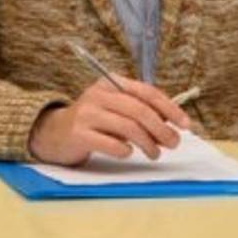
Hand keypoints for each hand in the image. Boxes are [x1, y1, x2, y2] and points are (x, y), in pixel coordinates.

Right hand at [28, 77, 190, 165]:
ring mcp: (86, 113)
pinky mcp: (77, 133)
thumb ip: (140, 112)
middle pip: (139, 110)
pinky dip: (124, 150)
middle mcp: (99, 94)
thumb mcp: (116, 109)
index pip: (147, 92)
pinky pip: (109, 143)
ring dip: (147, 143)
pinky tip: (128, 153)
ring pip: (128, 127)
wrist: (52, 133)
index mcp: (112, 83)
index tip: (185, 125)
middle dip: (162, 129)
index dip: (170, 109)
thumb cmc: (94, 121)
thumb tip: (173, 126)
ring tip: (155, 154)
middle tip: (173, 143)